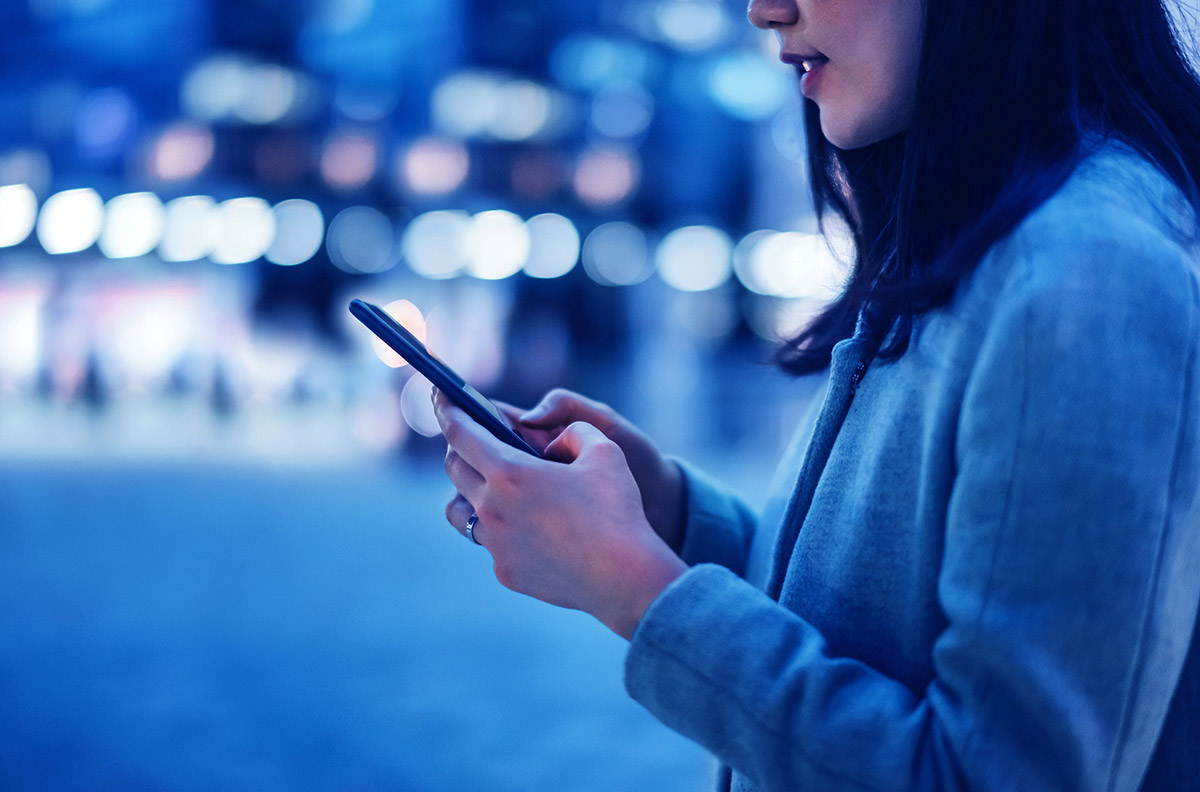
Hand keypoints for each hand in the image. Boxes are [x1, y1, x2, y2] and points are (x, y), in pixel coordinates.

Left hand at [434, 391, 686, 639]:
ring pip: (460, 511)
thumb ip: (574, 431)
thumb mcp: (605, 450)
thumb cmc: (617, 510)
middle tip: (472, 438)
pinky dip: (499, 528)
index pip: (460, 433)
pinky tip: (522, 526)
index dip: (447, 409)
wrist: (624, 578)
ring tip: (488, 486)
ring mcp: (495, 544)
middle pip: (455, 470)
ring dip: (467, 492)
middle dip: (459, 448)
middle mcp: (492, 508)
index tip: (440, 396)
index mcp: (510, 472)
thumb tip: (555, 442)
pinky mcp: (506, 572)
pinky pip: (490, 543)